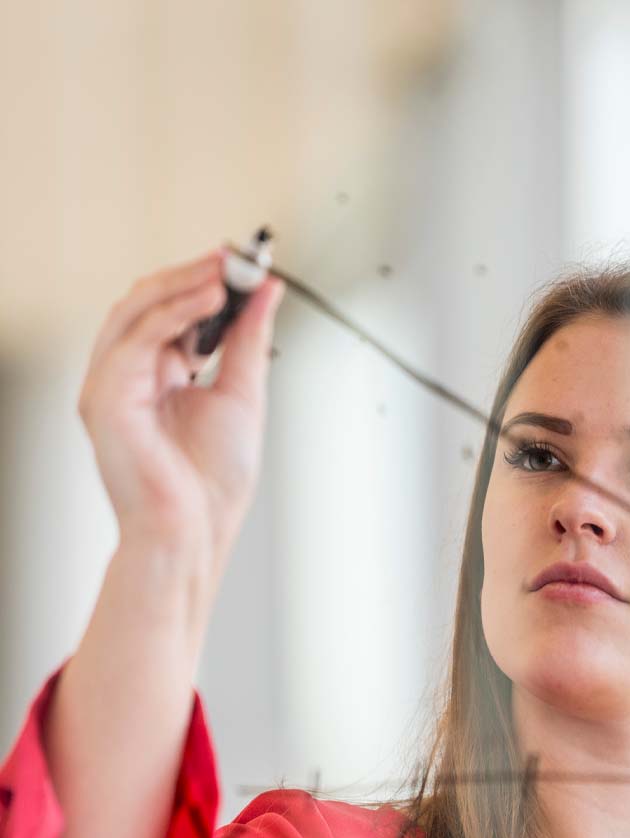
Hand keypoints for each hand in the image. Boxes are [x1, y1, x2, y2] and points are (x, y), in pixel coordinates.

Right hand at [77, 247, 284, 562]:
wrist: (196, 530)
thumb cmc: (212, 480)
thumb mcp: (242, 393)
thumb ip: (248, 339)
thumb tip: (267, 291)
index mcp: (158, 375)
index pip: (171, 312)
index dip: (203, 282)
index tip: (239, 262)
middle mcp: (129, 376)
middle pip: (148, 303)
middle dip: (192, 275)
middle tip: (233, 259)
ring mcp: (112, 386)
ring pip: (134, 312)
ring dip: (182, 286)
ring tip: (224, 273)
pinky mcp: (105, 398)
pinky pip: (135, 339)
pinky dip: (172, 313)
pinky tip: (208, 300)